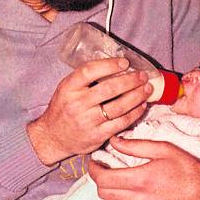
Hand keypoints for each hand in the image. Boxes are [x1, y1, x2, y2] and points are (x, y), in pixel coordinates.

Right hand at [27, 58, 151, 165]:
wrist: (52, 137)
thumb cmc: (64, 108)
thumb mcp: (67, 88)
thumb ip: (86, 78)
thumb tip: (116, 64)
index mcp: (68, 88)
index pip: (89, 71)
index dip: (109, 65)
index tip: (125, 62)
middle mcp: (77, 104)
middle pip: (109, 89)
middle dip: (130, 80)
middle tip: (143, 75)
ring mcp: (87, 121)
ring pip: (118, 107)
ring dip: (137, 96)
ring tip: (147, 88)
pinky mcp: (97, 136)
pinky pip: (121, 123)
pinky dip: (135, 113)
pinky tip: (142, 105)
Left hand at [88, 136, 199, 199]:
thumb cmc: (188, 167)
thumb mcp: (163, 149)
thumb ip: (135, 146)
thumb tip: (114, 141)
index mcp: (140, 179)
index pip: (103, 179)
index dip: (93, 169)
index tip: (94, 161)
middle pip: (104, 193)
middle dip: (98, 179)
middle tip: (102, 168)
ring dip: (106, 194)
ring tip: (112, 182)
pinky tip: (123, 198)